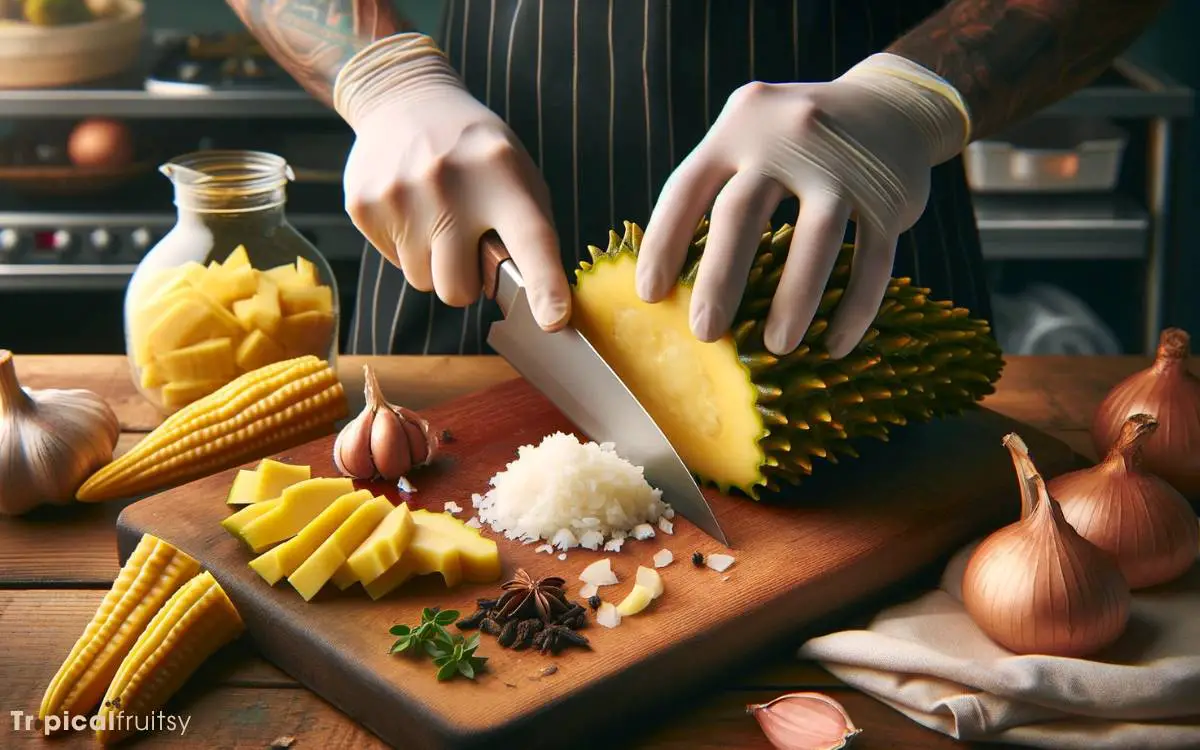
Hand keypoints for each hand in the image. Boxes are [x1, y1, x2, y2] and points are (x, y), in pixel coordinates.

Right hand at [334, 34, 568, 329]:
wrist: (404, 99)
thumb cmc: (475, 152)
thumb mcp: (516, 174)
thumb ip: (527, 234)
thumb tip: (537, 303)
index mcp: (502, 175)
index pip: (530, 240)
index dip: (545, 286)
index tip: (555, 321)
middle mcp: (449, 184)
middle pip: (457, 290)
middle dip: (464, 281)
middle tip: (466, 243)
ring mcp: (400, 195)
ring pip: (423, 281)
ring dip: (433, 261)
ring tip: (436, 215)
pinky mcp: (364, 205)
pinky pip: (394, 261)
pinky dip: (405, 244)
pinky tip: (410, 206)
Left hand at [636, 53, 969, 357]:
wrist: (893, 103)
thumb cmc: (798, 143)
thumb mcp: (752, 136)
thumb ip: (717, 183)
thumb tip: (671, 275)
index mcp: (739, 126)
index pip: (687, 188)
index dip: (664, 243)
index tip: (650, 296)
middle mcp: (787, 136)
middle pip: (742, 212)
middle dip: (718, 278)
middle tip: (704, 333)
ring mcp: (844, 163)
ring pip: (816, 239)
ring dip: (793, 300)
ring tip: (776, 346)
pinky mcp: (890, 194)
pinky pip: (873, 260)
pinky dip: (854, 308)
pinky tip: (835, 345)